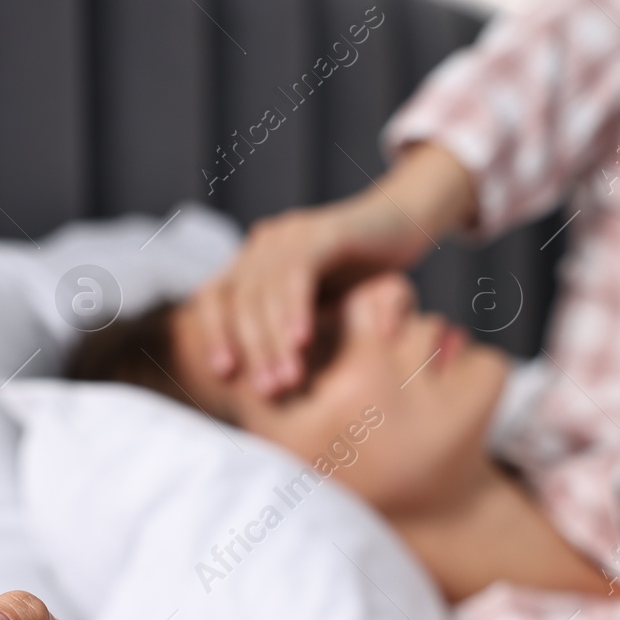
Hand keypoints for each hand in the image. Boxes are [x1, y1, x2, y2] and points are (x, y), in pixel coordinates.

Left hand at [192, 142, 476, 395]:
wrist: (405, 228)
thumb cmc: (362, 278)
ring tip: (288, 379)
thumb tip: (268, 388)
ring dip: (275, 339)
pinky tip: (303, 341)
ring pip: (266, 290)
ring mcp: (291, 233)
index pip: (214, 297)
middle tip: (269, 391)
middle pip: (240, 300)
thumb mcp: (319, 312)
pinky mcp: (321, 231)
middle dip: (252, 350)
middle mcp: (264, 244)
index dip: (214, 334)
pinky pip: (299, 272)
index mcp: (253, 261)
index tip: (224, 376)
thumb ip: (292, 339)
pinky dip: (296, 308)